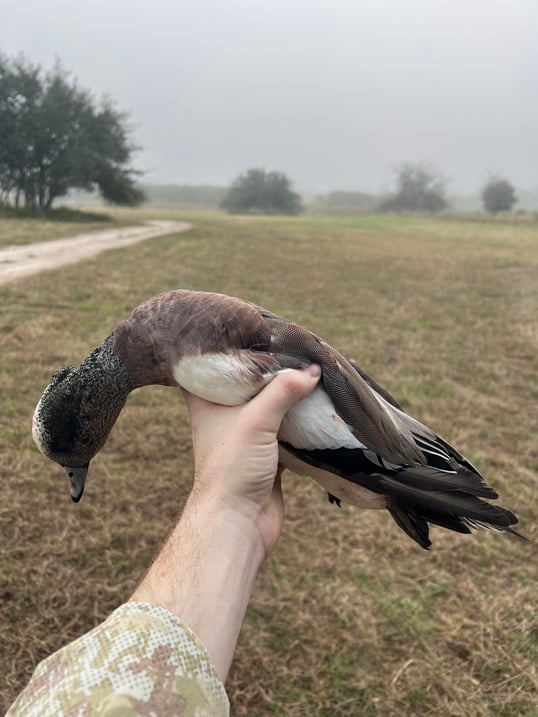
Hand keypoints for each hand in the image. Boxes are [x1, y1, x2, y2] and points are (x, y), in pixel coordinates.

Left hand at [183, 364, 320, 559]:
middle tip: (290, 346)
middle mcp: (223, 416)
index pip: (210, 364)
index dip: (225, 345)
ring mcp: (245, 436)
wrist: (238, 523)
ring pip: (268, 406)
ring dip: (287, 394)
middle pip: (246, 383)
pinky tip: (317, 405)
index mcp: (207, 402)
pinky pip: (285, 429)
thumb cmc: (232, 467)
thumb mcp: (256, 419)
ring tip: (308, 371)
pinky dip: (299, 419)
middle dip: (268, 368)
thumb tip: (313, 370)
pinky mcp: (266, 454)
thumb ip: (283, 390)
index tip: (246, 327)